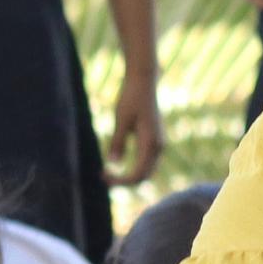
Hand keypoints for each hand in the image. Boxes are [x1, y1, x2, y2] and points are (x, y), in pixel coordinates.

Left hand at [107, 68, 162, 186]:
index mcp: (150, 143)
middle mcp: (159, 147)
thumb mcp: (121, 119)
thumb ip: (118, 142)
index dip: (121, 181)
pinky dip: (134, 168)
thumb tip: (112, 163)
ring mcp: (159, 144)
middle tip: (103, 178)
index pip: (137, 174)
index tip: (103, 176)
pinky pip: (147, 162)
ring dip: (129, 176)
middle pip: (144, 176)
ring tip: (109, 173)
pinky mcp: (156, 141)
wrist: (143, 82)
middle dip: (124, 182)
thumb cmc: (131, 97)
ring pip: (147, 171)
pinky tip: (120, 164)